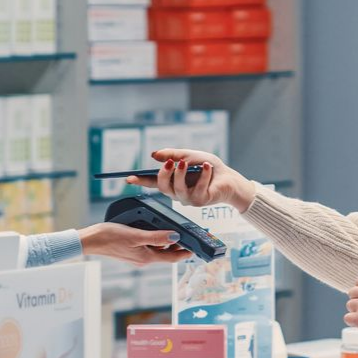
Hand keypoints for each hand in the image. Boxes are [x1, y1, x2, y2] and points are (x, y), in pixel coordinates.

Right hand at [78, 222, 190, 265]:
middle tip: (189, 235)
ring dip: (166, 242)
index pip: (172, 258)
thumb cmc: (109, 237)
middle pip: (166, 254)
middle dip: (178, 246)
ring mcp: (137, 256)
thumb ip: (156, 237)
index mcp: (147, 257)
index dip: (186, 253)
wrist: (91, 240)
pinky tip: (154, 230)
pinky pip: (148, 247)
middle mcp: (143, 259)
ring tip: (174, 231)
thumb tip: (175, 237)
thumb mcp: (136, 235)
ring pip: (157, 250)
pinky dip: (155, 240)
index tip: (197, 247)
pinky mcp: (131, 251)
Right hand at [123, 148, 256, 210]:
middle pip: (163, 186)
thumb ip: (173, 155)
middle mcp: (177, 192)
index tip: (129, 178)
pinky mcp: (200, 202)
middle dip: (164, 174)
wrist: (228, 177)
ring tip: (186, 162)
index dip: (140, 181)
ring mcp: (188, 199)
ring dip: (181, 174)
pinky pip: (197, 189)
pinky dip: (202, 175)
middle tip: (170, 162)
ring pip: (178, 189)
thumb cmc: (208, 167)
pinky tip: (206, 166)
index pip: (153, 182)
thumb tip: (153, 155)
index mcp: (172, 181)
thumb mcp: (189, 155)